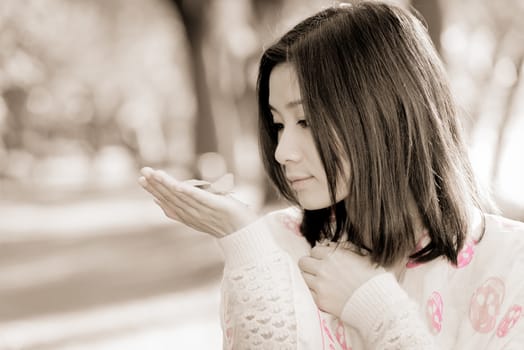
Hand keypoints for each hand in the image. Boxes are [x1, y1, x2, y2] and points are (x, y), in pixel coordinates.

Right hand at [138, 167, 257, 236]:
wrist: (247, 233)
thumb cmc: (227, 221)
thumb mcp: (204, 212)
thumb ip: (189, 204)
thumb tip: (172, 193)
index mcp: (189, 217)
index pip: (168, 203)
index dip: (154, 192)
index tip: (142, 180)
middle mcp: (193, 215)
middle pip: (170, 198)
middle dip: (155, 185)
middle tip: (142, 172)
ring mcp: (203, 211)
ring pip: (180, 197)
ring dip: (166, 184)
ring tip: (154, 173)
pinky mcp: (215, 206)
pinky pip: (199, 198)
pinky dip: (187, 192)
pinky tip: (177, 185)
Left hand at [298, 245, 385, 317]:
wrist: (378, 303)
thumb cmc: (375, 279)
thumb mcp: (364, 256)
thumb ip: (346, 249)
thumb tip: (333, 246)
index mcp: (333, 255)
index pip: (314, 250)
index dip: (320, 255)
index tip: (325, 260)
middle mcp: (323, 269)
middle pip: (303, 262)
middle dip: (310, 264)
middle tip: (318, 270)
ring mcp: (320, 285)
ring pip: (303, 277)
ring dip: (310, 277)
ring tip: (321, 282)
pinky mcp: (320, 301)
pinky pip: (309, 293)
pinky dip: (314, 292)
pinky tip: (325, 293)